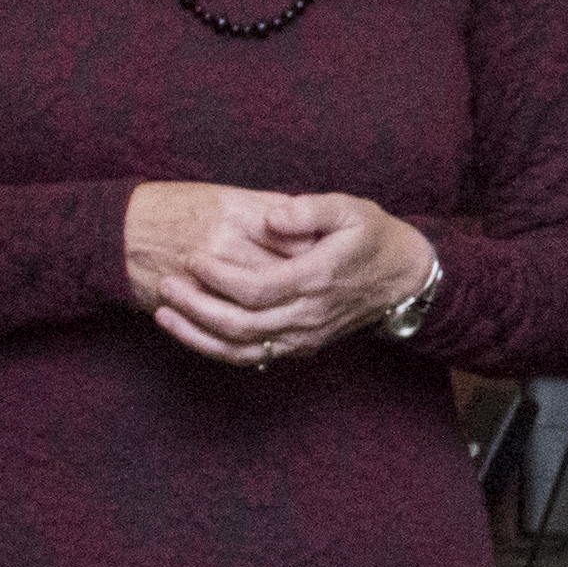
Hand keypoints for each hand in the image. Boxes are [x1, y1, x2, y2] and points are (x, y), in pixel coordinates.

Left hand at [126, 182, 436, 367]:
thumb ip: (309, 209)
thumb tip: (272, 216)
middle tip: (166, 285)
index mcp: (317, 279)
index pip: (257, 288)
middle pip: (242, 324)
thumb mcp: (349, 208)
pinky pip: (254, 358)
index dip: (220, 278)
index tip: (193, 259)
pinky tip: (191, 333)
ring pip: (244, 350)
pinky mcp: (300, 346)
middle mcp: (308, 315)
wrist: (403, 280)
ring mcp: (304, 337)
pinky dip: (218, 350)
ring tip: (164, 316)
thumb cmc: (372, 237)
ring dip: (199, 337)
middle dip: (198, 308)